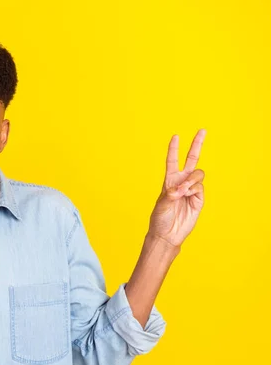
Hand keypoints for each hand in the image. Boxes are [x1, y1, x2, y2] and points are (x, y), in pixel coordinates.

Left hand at [148, 129, 205, 246]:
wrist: (168, 234)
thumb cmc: (160, 219)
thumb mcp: (161, 205)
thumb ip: (171, 195)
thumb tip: (181, 189)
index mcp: (169, 180)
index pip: (172, 161)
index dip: (174, 149)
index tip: (175, 136)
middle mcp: (181, 182)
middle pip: (192, 159)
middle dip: (197, 144)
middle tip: (203, 130)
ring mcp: (191, 189)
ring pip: (198, 174)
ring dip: (191, 180)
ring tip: (183, 191)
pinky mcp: (199, 199)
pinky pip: (200, 187)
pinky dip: (194, 190)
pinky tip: (188, 196)